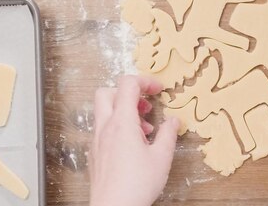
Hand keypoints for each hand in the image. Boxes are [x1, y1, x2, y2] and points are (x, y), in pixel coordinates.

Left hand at [89, 76, 179, 205]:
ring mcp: (96, 141)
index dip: (145, 81)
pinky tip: (132, 146)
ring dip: (124, 112)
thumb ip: (168, 134)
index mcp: (121, 122)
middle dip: (128, 93)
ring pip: (104, 112)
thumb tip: (173, 121)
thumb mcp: (162, 157)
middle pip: (107, 92)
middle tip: (145, 105)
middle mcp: (105, 128)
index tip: (158, 89)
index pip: (128, 85)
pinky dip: (117, 128)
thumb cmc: (135, 186)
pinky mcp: (94, 154)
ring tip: (144, 130)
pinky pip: (102, 129)